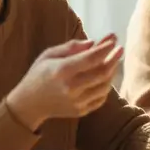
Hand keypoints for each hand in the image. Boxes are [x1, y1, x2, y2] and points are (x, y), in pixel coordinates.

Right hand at [5, 34, 122, 130]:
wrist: (29, 104)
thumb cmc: (39, 74)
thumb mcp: (49, 55)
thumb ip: (71, 47)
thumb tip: (93, 43)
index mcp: (62, 71)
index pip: (91, 58)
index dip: (105, 48)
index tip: (113, 38)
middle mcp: (71, 88)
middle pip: (102, 72)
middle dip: (114, 59)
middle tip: (120, 48)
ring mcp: (77, 102)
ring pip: (105, 86)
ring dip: (112, 72)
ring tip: (113, 61)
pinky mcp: (81, 111)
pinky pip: (101, 98)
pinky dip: (106, 86)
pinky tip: (106, 77)